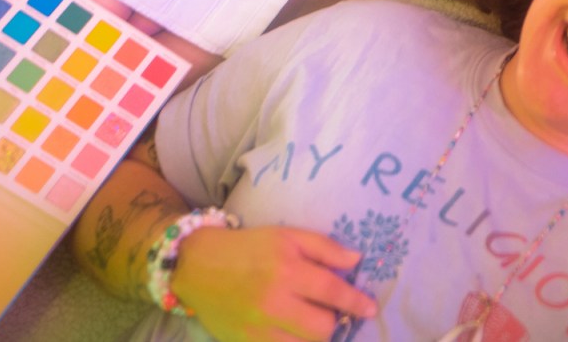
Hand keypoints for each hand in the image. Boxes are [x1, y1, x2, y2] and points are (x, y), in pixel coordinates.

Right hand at [169, 225, 377, 341]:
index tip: (370, 309)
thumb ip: (324, 248)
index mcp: (287, 270)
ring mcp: (257, 328)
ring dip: (313, 338)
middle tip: (329, 314)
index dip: (355, 302)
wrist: (197, 265)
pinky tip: (294, 335)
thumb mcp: (287, 236)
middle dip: (332, 323)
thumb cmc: (248, 247)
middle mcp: (273, 302)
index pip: (332, 291)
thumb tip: (357, 259)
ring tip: (312, 326)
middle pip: (321, 328)